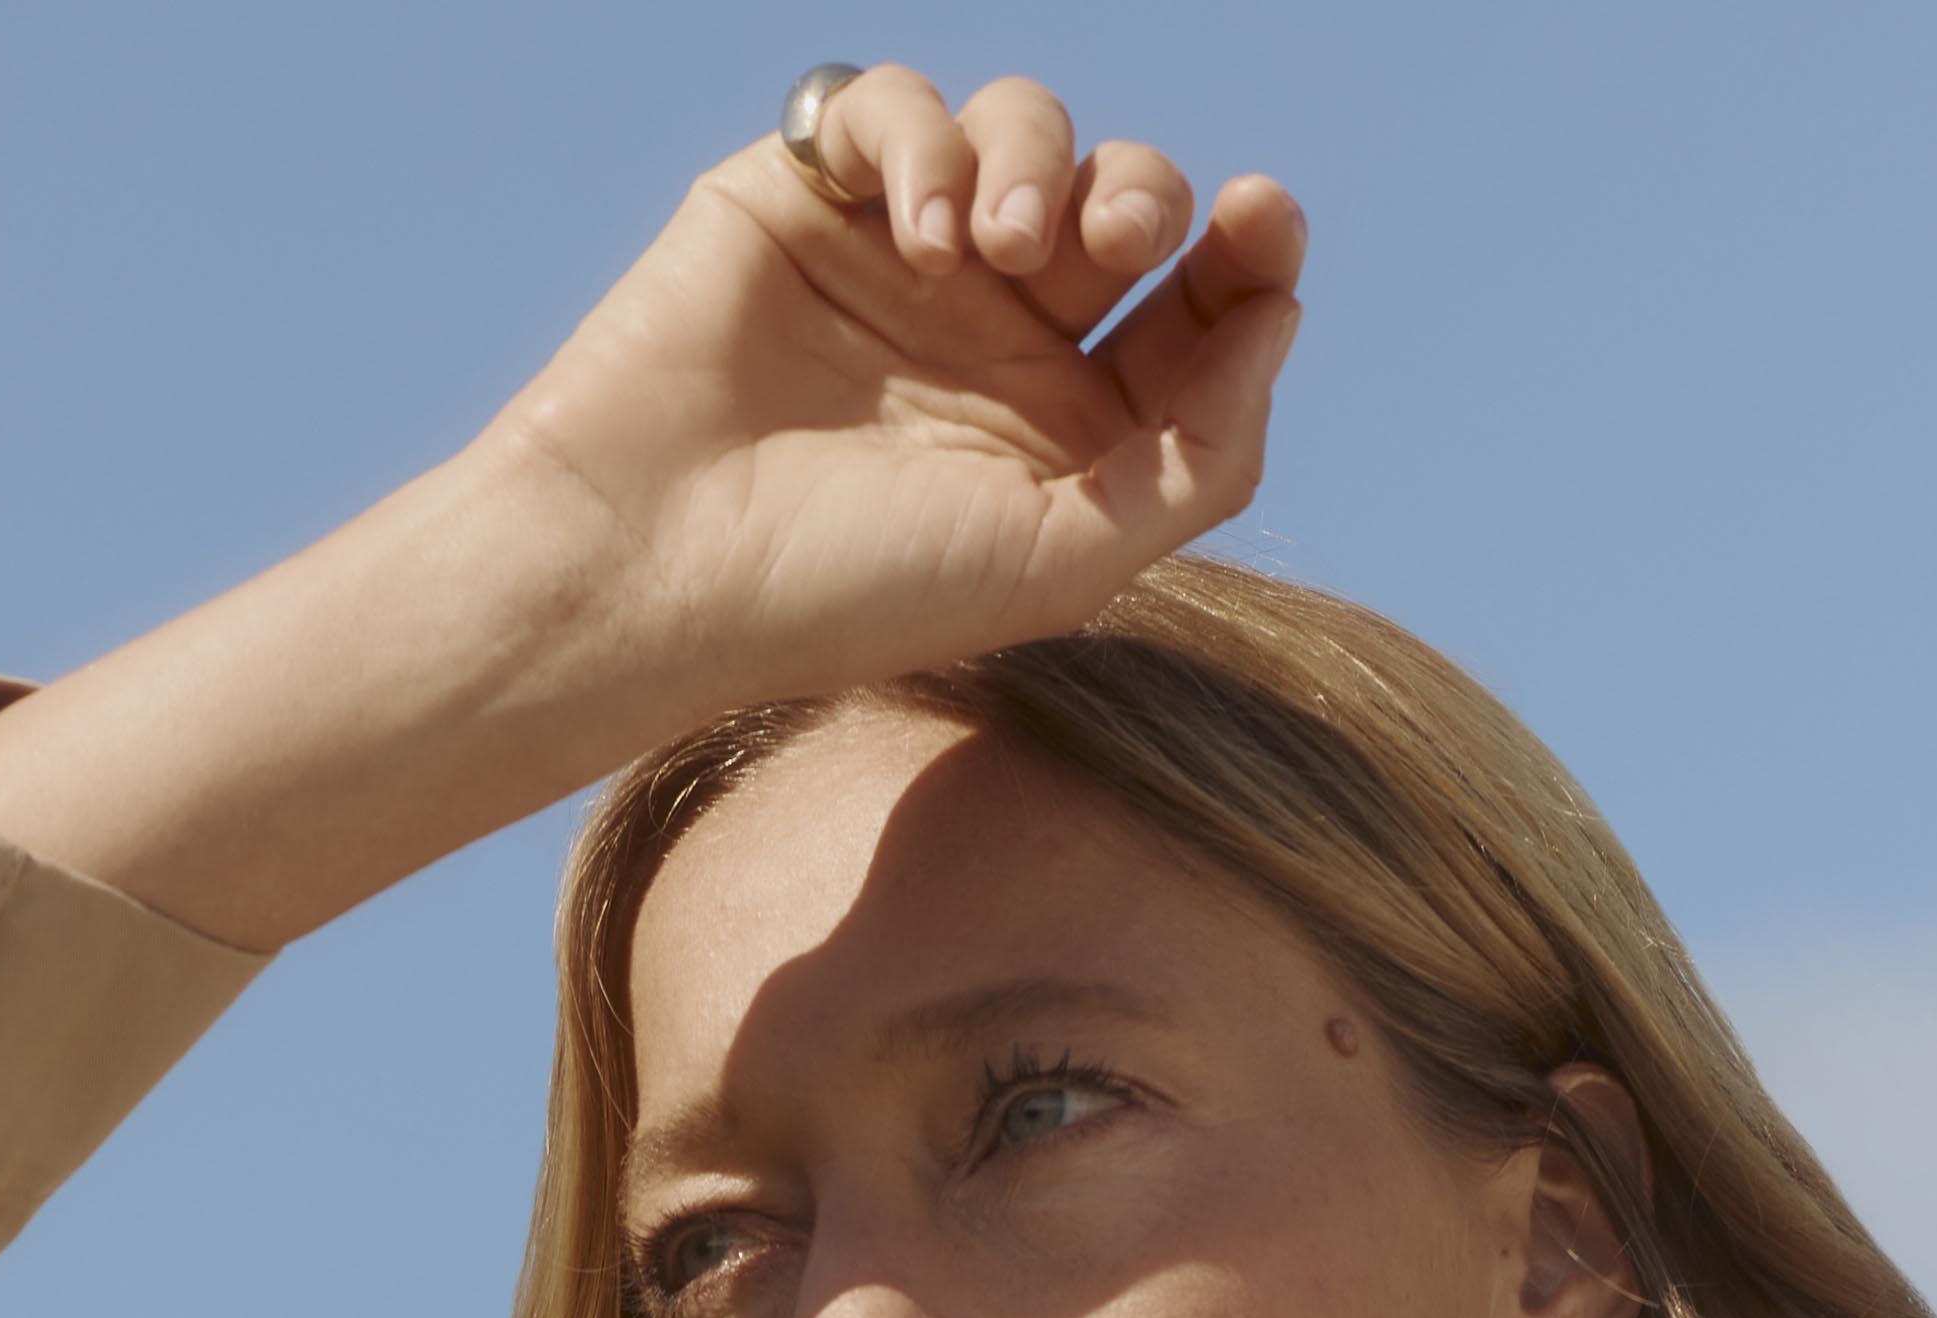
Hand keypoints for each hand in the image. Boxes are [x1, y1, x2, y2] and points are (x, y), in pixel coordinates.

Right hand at [0, 83, 1301, 949]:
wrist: (658, 565)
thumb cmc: (852, 592)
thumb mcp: (1065, 558)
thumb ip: (1200, 455)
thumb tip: (1278, 315)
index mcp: (1070, 434)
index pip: (1197, 315)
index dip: (1249, 253)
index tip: (1259, 225)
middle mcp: (997, 341)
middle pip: (1127, 204)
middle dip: (1144, 194)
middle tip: (1110, 238)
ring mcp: (903, 263)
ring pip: (1029, 132)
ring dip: (1041, 157)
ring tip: (998, 244)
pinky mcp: (809, 196)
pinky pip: (901, 105)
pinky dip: (927, 137)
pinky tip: (913, 223)